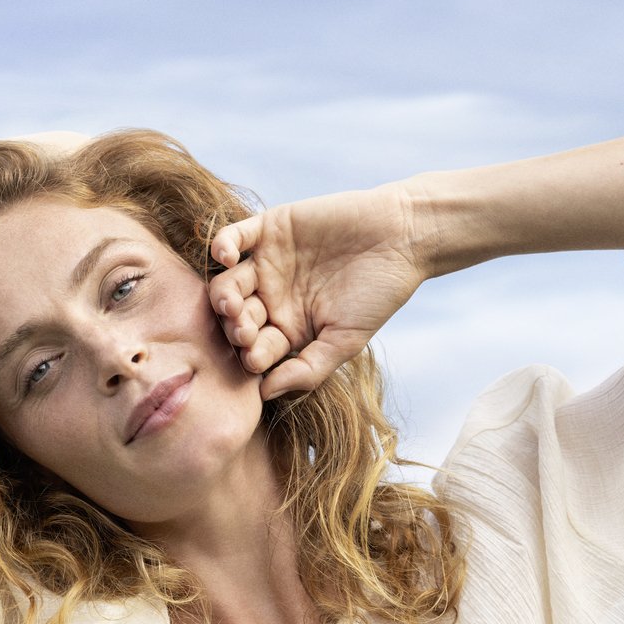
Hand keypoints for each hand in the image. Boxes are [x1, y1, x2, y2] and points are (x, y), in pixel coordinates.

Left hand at [209, 183, 425, 399]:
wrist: (401, 239)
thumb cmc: (377, 295)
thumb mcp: (345, 341)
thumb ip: (307, 370)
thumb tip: (265, 394)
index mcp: (286, 328)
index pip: (255, 348)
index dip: (250, 355)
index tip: (255, 360)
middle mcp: (270, 297)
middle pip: (236, 318)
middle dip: (235, 328)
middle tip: (243, 333)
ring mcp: (267, 263)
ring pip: (228, 282)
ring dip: (223, 296)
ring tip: (231, 304)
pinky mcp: (269, 229)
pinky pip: (233, 236)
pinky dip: (222, 246)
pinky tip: (227, 258)